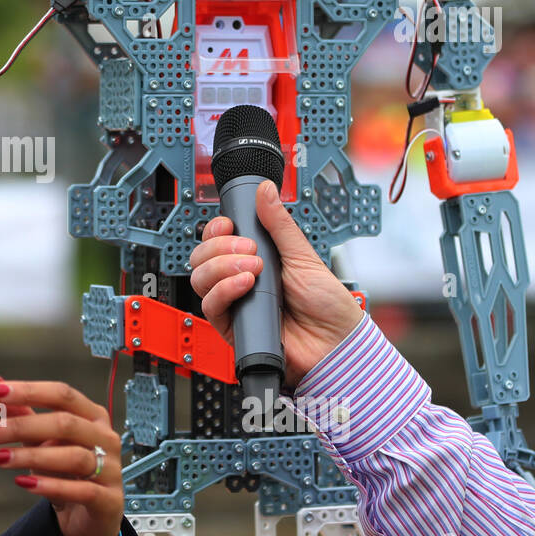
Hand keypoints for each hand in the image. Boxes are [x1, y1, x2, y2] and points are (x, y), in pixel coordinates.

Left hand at [0, 376, 122, 535]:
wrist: (85, 516)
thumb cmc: (65, 472)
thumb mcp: (40, 440)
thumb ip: (21, 413)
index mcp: (91, 414)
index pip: (61, 394)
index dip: (28, 391)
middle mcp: (104, 437)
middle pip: (64, 423)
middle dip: (19, 426)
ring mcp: (110, 468)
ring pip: (72, 456)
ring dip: (29, 456)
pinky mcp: (109, 499)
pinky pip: (81, 490)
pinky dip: (50, 486)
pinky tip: (23, 483)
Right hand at [188, 180, 363, 388]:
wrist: (334, 343)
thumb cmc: (326, 305)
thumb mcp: (302, 255)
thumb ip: (279, 225)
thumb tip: (266, 192)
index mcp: (254, 260)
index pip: (217, 241)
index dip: (215, 230)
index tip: (228, 225)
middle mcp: (238, 280)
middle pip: (201, 258)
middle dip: (220, 247)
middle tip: (249, 249)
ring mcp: (234, 303)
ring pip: (200, 279)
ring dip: (221, 267)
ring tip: (253, 269)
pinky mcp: (232, 327)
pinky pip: (209, 306)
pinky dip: (224, 290)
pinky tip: (245, 284)